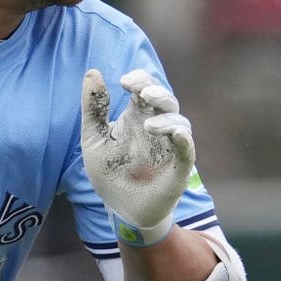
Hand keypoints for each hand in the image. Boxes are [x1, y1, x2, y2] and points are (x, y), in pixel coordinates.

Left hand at [80, 68, 195, 245]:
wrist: (118, 208)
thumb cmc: (108, 171)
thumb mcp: (94, 139)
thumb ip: (93, 108)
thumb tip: (92, 71)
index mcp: (136, 116)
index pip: (144, 87)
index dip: (139, 80)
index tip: (123, 81)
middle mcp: (157, 127)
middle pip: (166, 100)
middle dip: (157, 92)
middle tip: (142, 93)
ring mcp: (169, 147)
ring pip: (180, 123)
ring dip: (167, 120)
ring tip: (147, 126)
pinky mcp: (177, 169)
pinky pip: (187, 152)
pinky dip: (185, 141)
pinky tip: (177, 135)